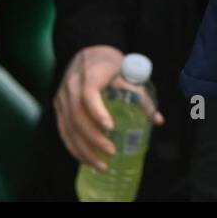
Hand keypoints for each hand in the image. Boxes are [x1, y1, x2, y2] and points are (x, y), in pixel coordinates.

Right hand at [54, 45, 164, 169]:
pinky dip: (74, 148)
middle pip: (77, 116)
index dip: (97, 112)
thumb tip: (157, 120)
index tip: (111, 127)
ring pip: (68, 128)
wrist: (89, 53)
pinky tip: (87, 159)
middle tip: (111, 151)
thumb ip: (140, 95)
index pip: (89, 94)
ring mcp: (62, 98)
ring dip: (84, 149)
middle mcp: (72, 86)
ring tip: (101, 164)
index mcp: (91, 73)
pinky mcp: (58, 107)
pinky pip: (63, 131)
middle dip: (94, 138)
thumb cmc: (111, 64)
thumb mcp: (128, 72)